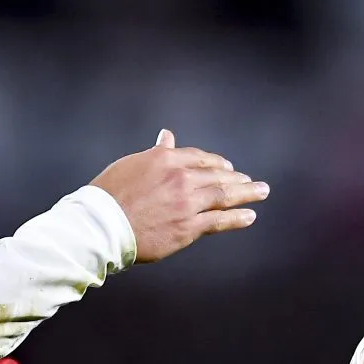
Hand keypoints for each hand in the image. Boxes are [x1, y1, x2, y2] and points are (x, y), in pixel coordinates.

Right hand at [90, 129, 268, 263]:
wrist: (101, 225)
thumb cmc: (108, 195)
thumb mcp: (131, 165)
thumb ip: (156, 153)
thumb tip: (167, 136)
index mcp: (165, 159)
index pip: (199, 158)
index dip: (216, 163)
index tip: (227, 167)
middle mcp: (181, 177)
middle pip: (217, 175)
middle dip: (237, 177)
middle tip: (252, 181)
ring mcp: (187, 203)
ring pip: (224, 195)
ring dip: (247, 193)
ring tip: (261, 192)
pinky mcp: (188, 227)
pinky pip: (219, 220)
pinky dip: (237, 218)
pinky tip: (250, 216)